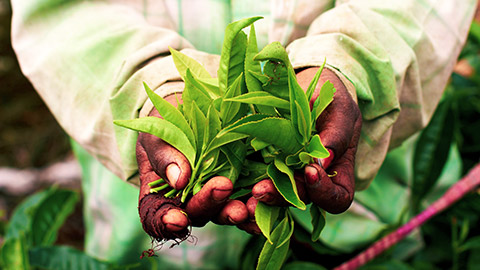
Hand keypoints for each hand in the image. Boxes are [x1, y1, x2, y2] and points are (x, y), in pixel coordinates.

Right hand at [136, 95, 247, 241]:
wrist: (192, 110)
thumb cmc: (166, 125)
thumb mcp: (158, 134)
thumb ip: (164, 155)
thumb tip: (179, 179)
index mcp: (160, 194)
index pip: (158, 218)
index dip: (165, 223)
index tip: (176, 220)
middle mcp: (190, 202)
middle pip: (199, 214)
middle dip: (211, 204)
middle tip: (223, 187)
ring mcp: (217, 196)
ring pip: (226, 212)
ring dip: (238, 211)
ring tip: (248, 203)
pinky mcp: (242, 186)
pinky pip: (251, 200)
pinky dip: (260, 202)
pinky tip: (266, 195)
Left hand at [237, 67, 361, 233]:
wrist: (305, 85)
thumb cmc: (330, 97)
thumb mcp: (339, 109)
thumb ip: (336, 134)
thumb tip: (324, 162)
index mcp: (337, 173)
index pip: (337, 198)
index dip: (324, 192)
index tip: (311, 171)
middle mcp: (311, 181)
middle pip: (300, 200)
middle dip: (281, 197)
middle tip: (261, 189)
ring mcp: (287, 175)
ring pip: (275, 195)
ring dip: (262, 195)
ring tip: (248, 190)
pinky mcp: (264, 165)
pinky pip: (256, 180)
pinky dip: (246, 185)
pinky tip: (234, 183)